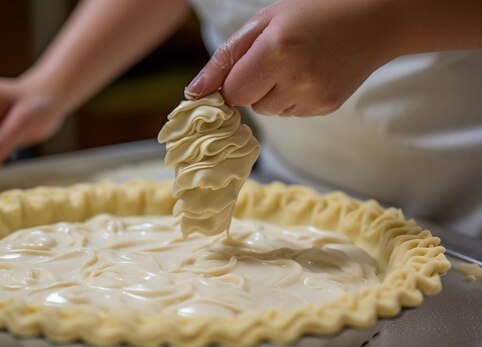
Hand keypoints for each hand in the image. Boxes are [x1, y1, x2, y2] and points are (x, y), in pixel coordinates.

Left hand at [186, 0, 396, 115]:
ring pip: (270, 111)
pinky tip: (310, 73)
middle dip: (253, 85)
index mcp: (277, 51)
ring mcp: (314, 97)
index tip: (243, 67)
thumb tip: (194, 92)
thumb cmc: (315, 10)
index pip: (233, 93)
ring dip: (272, 93)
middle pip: (250, 105)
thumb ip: (226, 57)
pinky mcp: (326, 107)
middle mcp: (297, 79)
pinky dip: (292, 97)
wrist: (376, 18)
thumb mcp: (265, 20)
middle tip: (275, 58)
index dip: (233, 82)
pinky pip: (291, 113)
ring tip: (296, 63)